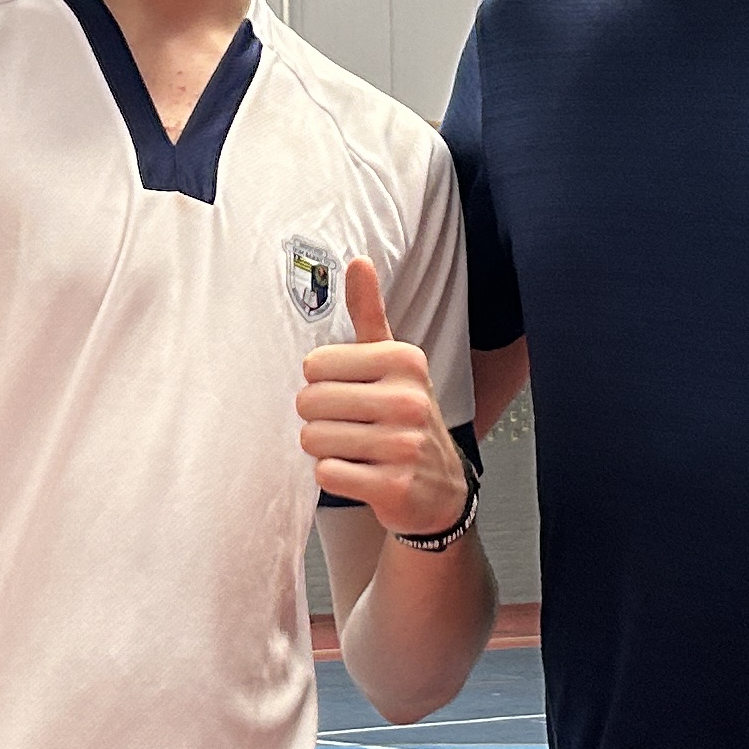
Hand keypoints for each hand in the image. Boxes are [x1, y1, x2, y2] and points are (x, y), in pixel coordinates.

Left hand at [298, 259, 467, 538]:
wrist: (439, 488)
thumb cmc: (404, 417)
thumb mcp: (393, 363)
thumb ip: (368, 313)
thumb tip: (357, 261)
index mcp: (404, 360)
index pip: (314, 365)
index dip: (321, 383)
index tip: (349, 393)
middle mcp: (409, 399)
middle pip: (310, 403)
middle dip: (318, 419)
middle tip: (349, 426)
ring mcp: (404, 445)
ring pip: (313, 440)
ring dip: (324, 449)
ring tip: (355, 450)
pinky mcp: (395, 486)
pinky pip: (327, 474)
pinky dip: (335, 477)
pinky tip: (361, 473)